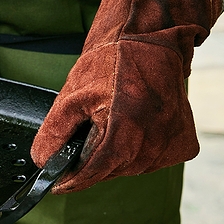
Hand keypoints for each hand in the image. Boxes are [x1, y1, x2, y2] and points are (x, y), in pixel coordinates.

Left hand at [31, 0, 223, 193]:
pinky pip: (149, 158)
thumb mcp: (72, 94)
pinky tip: (130, 123)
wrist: (154, 39)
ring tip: (108, 121)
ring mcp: (169, 147)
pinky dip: (135, 148)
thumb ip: (54, 132)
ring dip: (112, 154)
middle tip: (79, 136)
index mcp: (124, 133)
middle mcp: (150, 146)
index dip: (68, 181)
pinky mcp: (182, 144)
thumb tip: (40, 160)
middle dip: (88, 161)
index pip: (90, 174)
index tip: (51, 184)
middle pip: (108, 171)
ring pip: (128, 166)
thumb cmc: (112, 61)